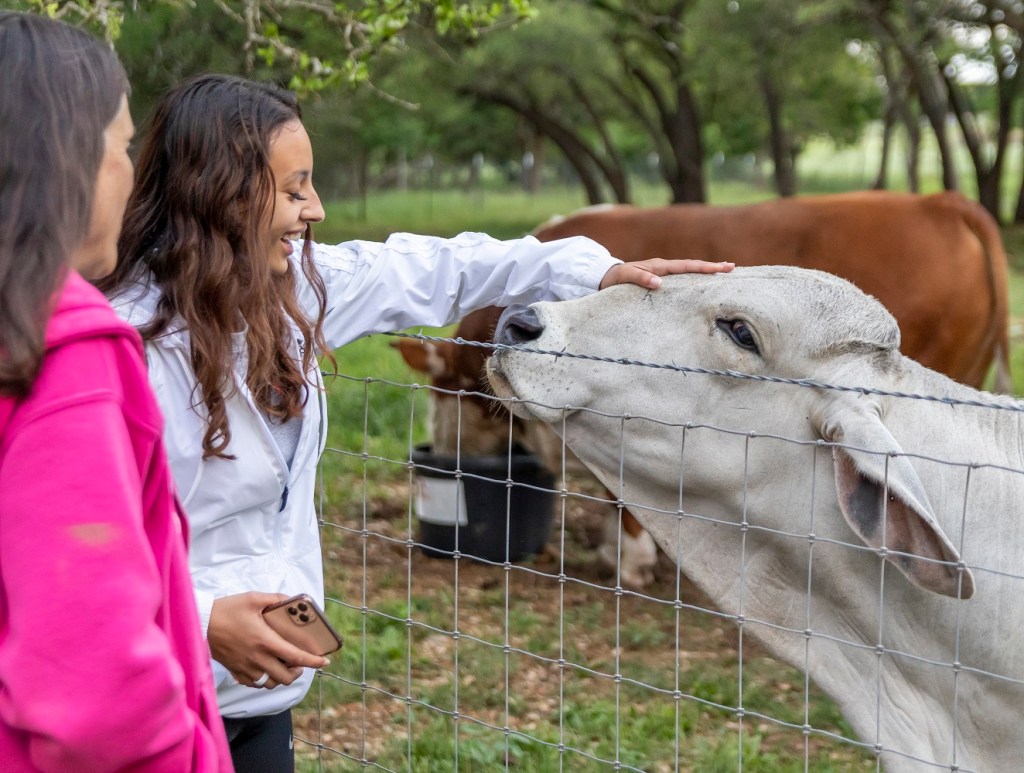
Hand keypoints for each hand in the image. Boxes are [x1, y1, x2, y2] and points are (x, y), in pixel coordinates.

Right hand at [208, 592, 330, 689]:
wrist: (200, 623)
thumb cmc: (227, 609)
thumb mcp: (254, 598)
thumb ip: (276, 599)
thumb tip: (293, 599)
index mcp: (266, 641)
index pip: (296, 657)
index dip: (314, 662)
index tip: (325, 662)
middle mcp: (258, 658)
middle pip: (286, 677)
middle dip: (299, 672)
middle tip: (300, 662)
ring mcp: (246, 668)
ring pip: (270, 683)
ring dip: (281, 677)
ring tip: (284, 665)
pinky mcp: (235, 671)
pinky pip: (254, 683)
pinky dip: (264, 679)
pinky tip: (265, 668)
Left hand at [599, 258, 733, 290]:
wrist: (605, 277)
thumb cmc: (615, 278)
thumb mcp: (626, 278)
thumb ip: (641, 279)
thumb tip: (659, 283)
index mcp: (660, 266)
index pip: (687, 266)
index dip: (705, 267)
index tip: (721, 268)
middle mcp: (664, 267)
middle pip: (692, 266)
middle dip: (712, 267)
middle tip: (732, 268)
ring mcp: (663, 273)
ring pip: (688, 271)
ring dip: (705, 272)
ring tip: (723, 272)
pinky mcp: (661, 279)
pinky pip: (681, 278)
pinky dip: (694, 278)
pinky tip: (701, 283)